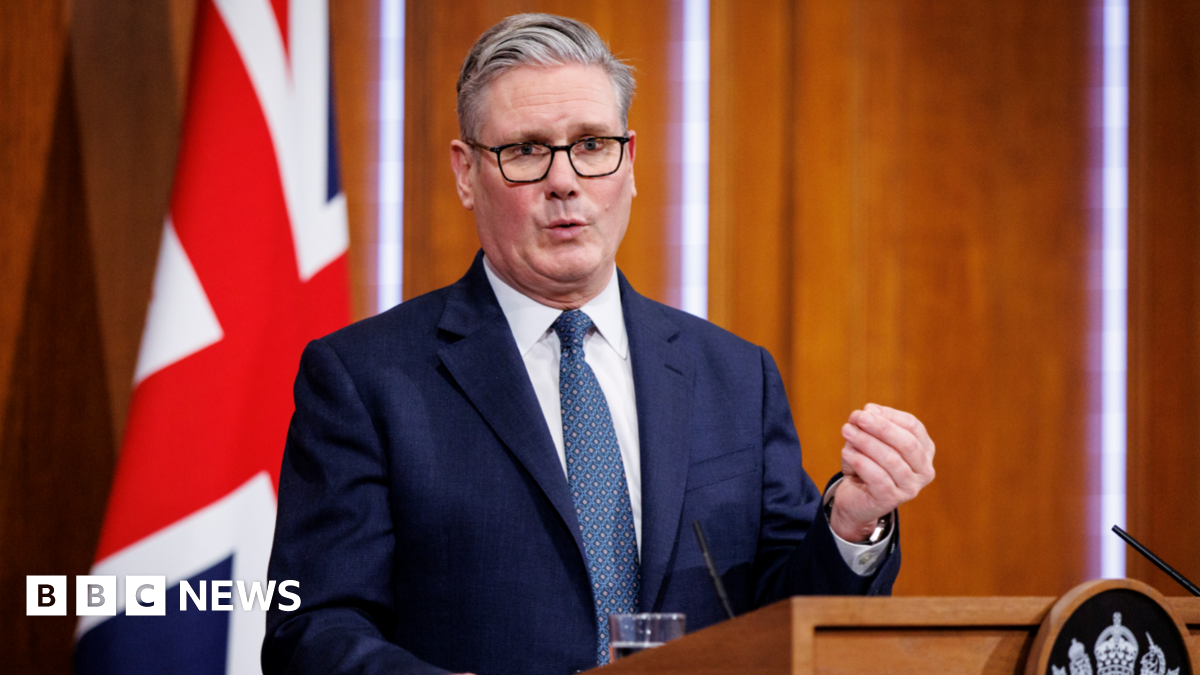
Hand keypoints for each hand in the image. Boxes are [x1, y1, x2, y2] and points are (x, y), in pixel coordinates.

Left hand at [829, 403, 934, 541]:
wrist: (855, 499)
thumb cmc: (866, 465)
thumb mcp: (869, 441)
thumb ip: (870, 425)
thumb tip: (868, 410)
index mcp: (924, 451)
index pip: (914, 427)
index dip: (890, 415)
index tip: (867, 409)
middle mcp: (924, 471)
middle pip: (907, 443)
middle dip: (881, 427)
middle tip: (858, 417)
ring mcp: (910, 488)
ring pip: (891, 459)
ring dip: (866, 442)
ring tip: (846, 431)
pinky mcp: (892, 500)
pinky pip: (878, 477)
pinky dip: (860, 461)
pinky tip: (846, 453)